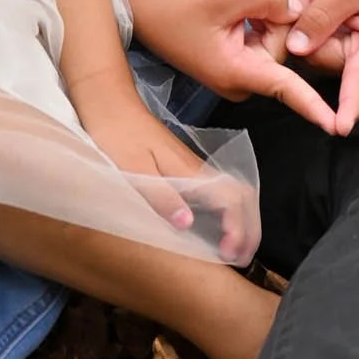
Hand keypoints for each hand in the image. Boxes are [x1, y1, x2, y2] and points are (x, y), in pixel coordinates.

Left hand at [73, 73, 259, 263]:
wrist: (108, 99)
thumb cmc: (116, 134)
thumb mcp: (132, 169)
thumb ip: (161, 196)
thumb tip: (190, 224)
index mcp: (188, 170)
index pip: (231, 199)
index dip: (238, 228)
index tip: (230, 253)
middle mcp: (197, 168)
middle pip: (241, 195)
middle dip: (250, 227)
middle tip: (242, 258)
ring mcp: (191, 165)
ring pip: (232, 192)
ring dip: (241, 220)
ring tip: (235, 249)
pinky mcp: (181, 165)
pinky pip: (218, 191)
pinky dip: (227, 212)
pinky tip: (216, 227)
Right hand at [130, 0, 336, 133]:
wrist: (149, 9)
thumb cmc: (182, 6)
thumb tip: (298, 9)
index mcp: (239, 72)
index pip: (285, 89)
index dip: (313, 106)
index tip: (338, 125)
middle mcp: (242, 79)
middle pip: (281, 46)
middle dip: (280, 11)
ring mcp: (238, 70)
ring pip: (271, 38)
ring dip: (268, 7)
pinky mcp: (235, 59)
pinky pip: (259, 37)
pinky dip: (258, 14)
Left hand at [283, 0, 358, 132]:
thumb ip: (322, 16)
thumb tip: (295, 49)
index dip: (350, 105)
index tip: (340, 128)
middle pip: (322, 59)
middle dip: (306, 29)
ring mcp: (352, 54)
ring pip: (313, 50)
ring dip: (304, 20)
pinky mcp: (339, 46)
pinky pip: (313, 41)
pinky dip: (307, 19)